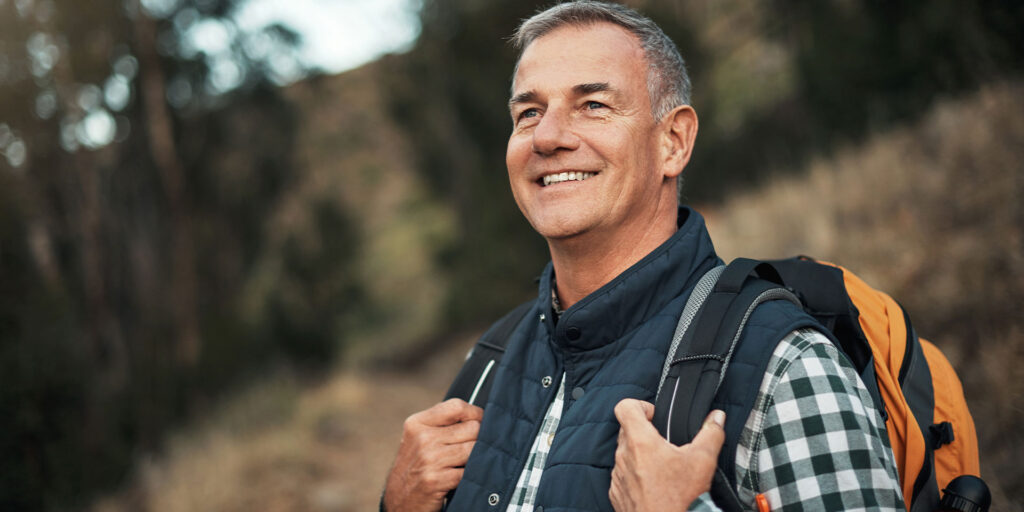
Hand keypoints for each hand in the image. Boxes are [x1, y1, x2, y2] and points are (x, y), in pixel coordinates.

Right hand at [383, 398, 483, 511]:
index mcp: (418, 423)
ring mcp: (429, 459)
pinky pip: (469, 471)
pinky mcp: (436, 480)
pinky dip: (469, 475)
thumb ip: (442, 423)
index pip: (457, 407)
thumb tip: (479, 415)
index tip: (481, 421)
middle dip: (478, 439)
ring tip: (464, 463)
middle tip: (471, 449)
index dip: (475, 413)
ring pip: (474, 449)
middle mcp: (422, 438)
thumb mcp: (419, 438)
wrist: (399, 500)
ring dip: (475, 458)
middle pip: (472, 428)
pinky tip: (459, 477)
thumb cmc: (416, 466)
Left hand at [609, 399, 725, 511]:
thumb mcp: (703, 462)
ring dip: (640, 455)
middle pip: (626, 430)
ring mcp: (618, 475)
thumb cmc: (680, 498)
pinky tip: (654, 485)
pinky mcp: (617, 492)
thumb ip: (711, 434)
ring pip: (624, 454)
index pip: (625, 407)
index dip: (640, 406)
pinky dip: (636, 475)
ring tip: (662, 468)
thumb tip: (716, 418)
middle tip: (664, 444)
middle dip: (644, 432)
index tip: (655, 416)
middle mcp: (623, 456)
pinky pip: (623, 475)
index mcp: (640, 442)